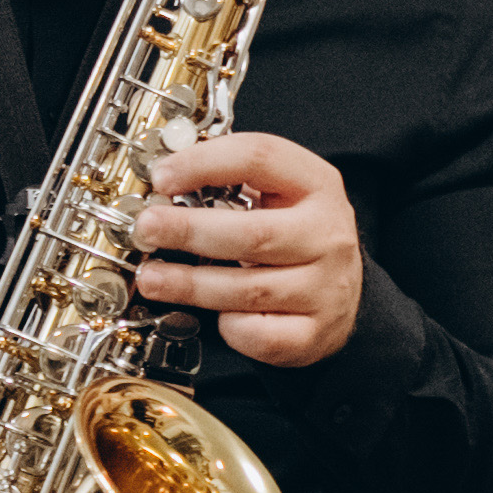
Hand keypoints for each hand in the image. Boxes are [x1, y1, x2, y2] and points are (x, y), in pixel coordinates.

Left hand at [134, 129, 362, 366]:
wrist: (345, 296)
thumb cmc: (297, 237)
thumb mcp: (281, 193)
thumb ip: (233, 181)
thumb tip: (164, 182)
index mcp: (316, 185)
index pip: (261, 158)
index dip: (204, 163)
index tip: (162, 177)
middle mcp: (327, 235)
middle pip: (253, 234)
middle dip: (189, 231)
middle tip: (147, 229)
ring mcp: (325, 288)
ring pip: (248, 289)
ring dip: (190, 283)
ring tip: (152, 276)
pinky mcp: (313, 334)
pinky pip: (259, 334)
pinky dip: (230, 327)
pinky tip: (214, 316)